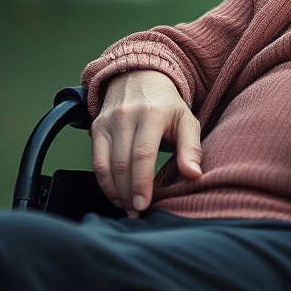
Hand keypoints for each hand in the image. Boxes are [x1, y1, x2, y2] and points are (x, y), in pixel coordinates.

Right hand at [91, 70, 202, 216]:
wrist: (139, 77)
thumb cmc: (167, 105)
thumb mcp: (186, 120)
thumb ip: (192, 149)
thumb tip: (194, 176)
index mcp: (152, 114)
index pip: (142, 154)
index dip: (142, 183)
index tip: (144, 205)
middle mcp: (126, 116)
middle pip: (122, 164)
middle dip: (128, 194)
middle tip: (138, 213)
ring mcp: (108, 122)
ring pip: (106, 165)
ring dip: (115, 192)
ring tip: (128, 207)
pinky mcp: (96, 128)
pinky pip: (96, 162)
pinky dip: (104, 183)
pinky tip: (116, 195)